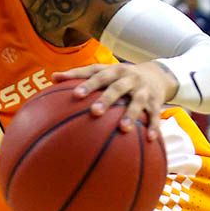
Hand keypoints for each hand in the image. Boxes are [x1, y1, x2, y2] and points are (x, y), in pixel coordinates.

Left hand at [52, 61, 176, 139]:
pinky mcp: (156, 101)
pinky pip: (155, 115)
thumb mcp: (103, 71)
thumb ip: (79, 75)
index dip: (87, 84)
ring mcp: (144, 90)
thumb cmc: (119, 76)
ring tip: (123, 129)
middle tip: (95, 112)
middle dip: (107, 99)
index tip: (75, 95)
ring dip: (131, 115)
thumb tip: (52, 77)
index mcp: (113, 71)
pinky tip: (151, 139)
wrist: (156, 74)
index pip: (98, 75)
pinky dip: (154, 126)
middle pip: (117, 88)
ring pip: (138, 102)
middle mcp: (129, 78)